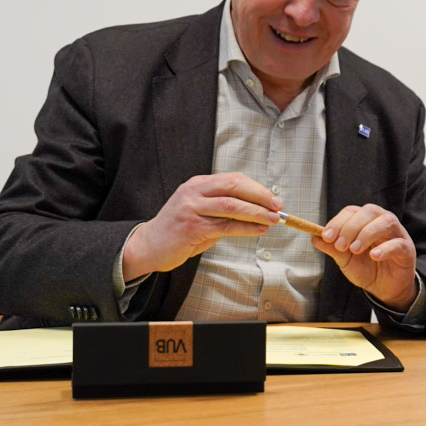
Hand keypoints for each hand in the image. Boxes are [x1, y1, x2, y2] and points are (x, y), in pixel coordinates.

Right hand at [122, 173, 280, 280]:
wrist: (148, 246)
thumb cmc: (178, 230)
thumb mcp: (200, 211)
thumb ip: (222, 208)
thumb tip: (256, 209)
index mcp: (197, 184)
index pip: (233, 179)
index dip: (256, 187)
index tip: (273, 198)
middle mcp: (194, 192)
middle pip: (234, 187)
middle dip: (260, 196)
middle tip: (277, 206)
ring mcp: (191, 209)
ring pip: (231, 206)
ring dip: (256, 212)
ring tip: (272, 219)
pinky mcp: (191, 228)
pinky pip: (225, 226)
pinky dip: (246, 227)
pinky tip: (258, 230)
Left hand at [314, 204, 417, 310]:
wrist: (384, 289)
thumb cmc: (367, 269)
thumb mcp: (345, 260)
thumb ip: (332, 248)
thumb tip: (314, 237)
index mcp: (366, 221)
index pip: (352, 211)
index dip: (338, 221)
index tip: (326, 236)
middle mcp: (382, 222)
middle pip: (369, 212)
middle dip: (351, 227)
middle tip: (341, 246)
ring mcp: (397, 234)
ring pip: (386, 222)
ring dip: (367, 233)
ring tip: (355, 250)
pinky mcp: (407, 249)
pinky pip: (398, 243)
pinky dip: (385, 248)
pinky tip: (374, 256)